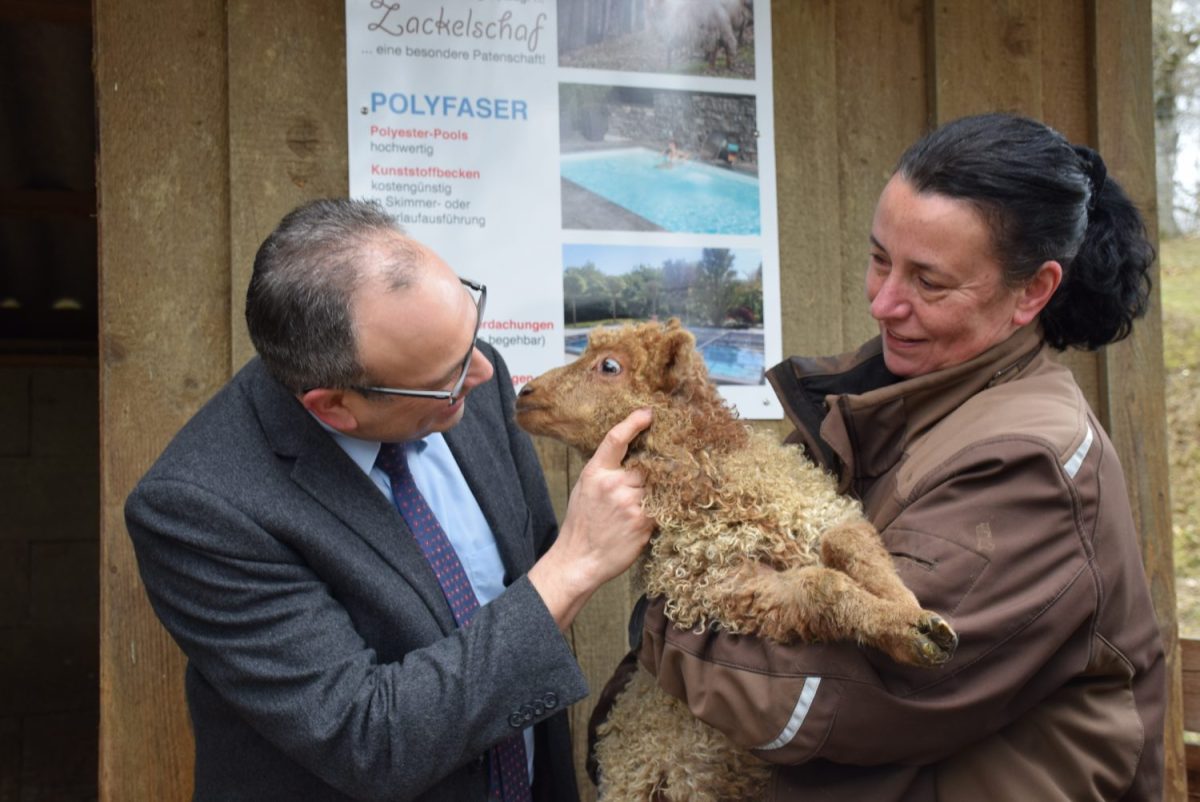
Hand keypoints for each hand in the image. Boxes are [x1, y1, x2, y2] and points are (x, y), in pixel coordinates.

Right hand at [528, 408, 653, 629]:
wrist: (579, 559)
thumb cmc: (583, 522)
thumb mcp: (586, 487)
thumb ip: (606, 469)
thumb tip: (633, 452)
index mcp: (596, 472)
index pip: (616, 438)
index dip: (634, 422)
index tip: (648, 413)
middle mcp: (613, 484)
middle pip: (646, 464)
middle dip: (652, 469)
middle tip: (658, 470)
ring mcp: (630, 503)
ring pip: (657, 485)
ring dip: (658, 491)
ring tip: (645, 501)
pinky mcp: (644, 521)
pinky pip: (662, 506)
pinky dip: (661, 508)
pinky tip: (650, 515)